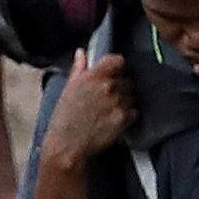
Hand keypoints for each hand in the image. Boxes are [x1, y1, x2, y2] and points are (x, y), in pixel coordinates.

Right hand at [42, 52, 134, 169]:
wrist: (66, 146)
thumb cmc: (64, 119)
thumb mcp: (68, 90)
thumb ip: (79, 69)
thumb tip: (82, 53)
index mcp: (93, 76)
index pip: (118, 60)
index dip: (117, 67)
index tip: (113, 74)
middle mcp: (108, 86)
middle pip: (127, 80)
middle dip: (121, 87)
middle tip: (108, 99)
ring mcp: (117, 102)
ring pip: (132, 96)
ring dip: (125, 102)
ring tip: (110, 111)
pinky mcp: (123, 118)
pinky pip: (134, 111)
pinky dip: (127, 116)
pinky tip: (114, 121)